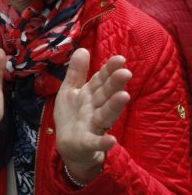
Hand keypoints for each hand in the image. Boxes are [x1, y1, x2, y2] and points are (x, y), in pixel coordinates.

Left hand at [54, 48, 131, 183]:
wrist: (68, 145)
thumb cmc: (73, 115)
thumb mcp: (70, 90)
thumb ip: (76, 72)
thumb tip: (83, 49)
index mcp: (89, 95)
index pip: (100, 80)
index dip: (108, 70)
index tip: (120, 58)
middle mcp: (94, 109)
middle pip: (105, 95)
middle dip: (114, 84)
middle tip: (126, 73)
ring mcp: (93, 126)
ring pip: (105, 115)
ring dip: (114, 106)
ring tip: (124, 96)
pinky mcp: (88, 142)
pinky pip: (96, 142)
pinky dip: (104, 142)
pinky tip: (112, 140)